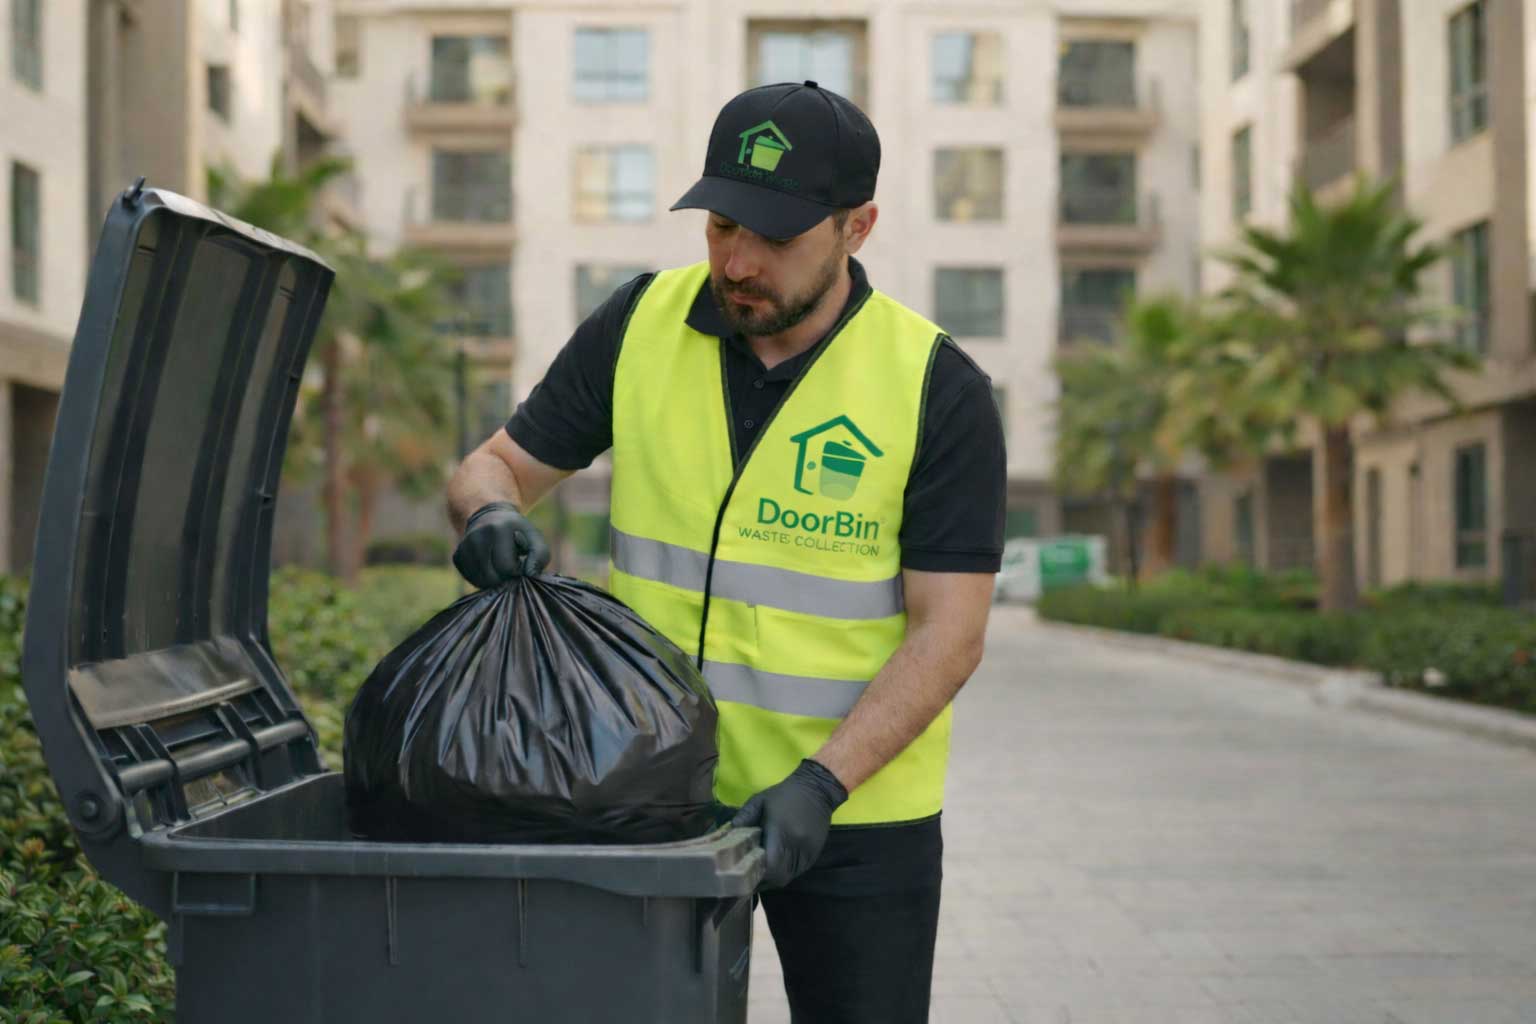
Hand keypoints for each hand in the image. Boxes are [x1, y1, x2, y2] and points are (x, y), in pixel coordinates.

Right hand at [452, 501, 550, 587]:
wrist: (490, 517)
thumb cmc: (517, 532)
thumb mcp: (535, 538)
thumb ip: (540, 556)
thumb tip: (529, 574)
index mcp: (496, 530)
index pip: (506, 568)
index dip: (517, 571)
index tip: (520, 561)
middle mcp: (475, 537)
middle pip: (492, 578)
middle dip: (505, 577)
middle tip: (511, 565)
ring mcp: (463, 547)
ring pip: (480, 582)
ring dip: (495, 580)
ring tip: (501, 564)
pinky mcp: (457, 557)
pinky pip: (471, 580)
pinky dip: (483, 579)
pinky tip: (490, 566)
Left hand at [731, 759, 848, 889]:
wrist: (817, 789)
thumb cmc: (785, 794)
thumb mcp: (760, 800)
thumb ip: (744, 817)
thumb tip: (727, 835)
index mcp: (781, 831)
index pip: (771, 864)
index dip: (757, 872)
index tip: (744, 871)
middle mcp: (796, 845)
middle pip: (779, 876)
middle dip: (763, 879)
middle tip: (749, 876)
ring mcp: (807, 852)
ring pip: (788, 877)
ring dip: (773, 878)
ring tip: (761, 873)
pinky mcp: (814, 855)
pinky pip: (797, 872)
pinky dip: (785, 873)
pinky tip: (776, 866)